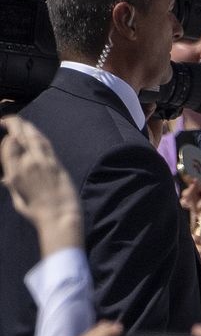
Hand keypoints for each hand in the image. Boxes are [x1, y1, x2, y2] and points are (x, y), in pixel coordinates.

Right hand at [0, 117, 81, 252]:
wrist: (60, 216)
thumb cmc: (37, 212)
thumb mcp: (18, 200)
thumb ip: (12, 185)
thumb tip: (6, 178)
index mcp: (14, 174)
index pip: (8, 146)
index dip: (7, 137)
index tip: (5, 133)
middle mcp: (27, 164)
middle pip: (19, 136)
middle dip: (13, 124)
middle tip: (8, 119)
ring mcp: (43, 162)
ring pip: (33, 136)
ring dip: (26, 126)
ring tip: (20, 121)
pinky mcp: (56, 163)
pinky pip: (45, 143)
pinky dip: (38, 135)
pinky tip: (34, 132)